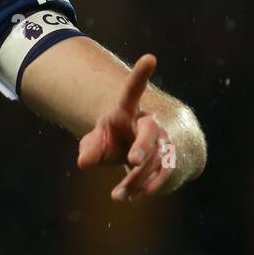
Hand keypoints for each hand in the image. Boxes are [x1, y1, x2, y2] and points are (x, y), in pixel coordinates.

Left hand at [76, 54, 175, 200]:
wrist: (143, 152)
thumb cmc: (116, 140)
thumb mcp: (99, 141)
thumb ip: (91, 147)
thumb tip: (83, 161)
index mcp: (129, 110)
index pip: (134, 90)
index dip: (141, 74)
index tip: (150, 57)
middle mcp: (150, 123)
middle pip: (151, 132)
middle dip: (143, 146)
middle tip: (133, 161)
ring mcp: (163, 143)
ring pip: (156, 159)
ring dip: (138, 178)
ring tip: (117, 195)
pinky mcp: (170, 162)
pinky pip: (164, 174)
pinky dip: (147, 187)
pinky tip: (131, 197)